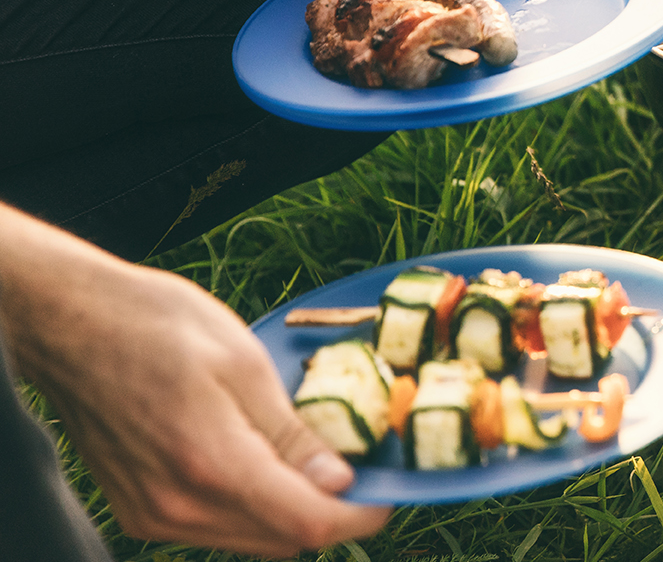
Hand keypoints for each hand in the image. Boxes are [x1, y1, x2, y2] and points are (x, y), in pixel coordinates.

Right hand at [0, 210, 390, 555]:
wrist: (70, 324)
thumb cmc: (156, 326)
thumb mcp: (243, 363)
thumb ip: (293, 433)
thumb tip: (339, 481)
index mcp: (212, 464)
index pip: (307, 523)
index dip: (361, 516)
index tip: (390, 495)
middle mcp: (178, 506)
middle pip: (283, 540)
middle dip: (330, 511)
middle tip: (358, 467)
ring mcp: (153, 516)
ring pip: (251, 540)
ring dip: (290, 512)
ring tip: (310, 459)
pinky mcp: (140, 512)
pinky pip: (215, 530)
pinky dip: (251, 508)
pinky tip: (261, 463)